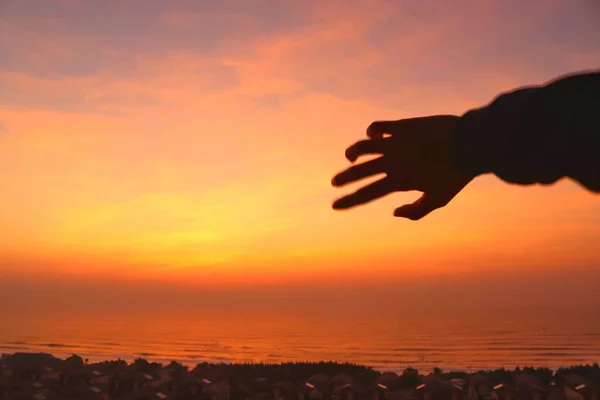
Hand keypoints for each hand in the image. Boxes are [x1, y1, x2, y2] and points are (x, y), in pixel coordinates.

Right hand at [331, 115, 474, 219]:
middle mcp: (392, 162)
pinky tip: (373, 136)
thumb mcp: (439, 200)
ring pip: (363, 147)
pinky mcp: (402, 126)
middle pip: (359, 172)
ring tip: (349, 157)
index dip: (348, 201)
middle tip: (334, 182)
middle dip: (343, 179)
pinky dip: (372, 132)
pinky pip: (378, 127)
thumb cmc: (456, 175)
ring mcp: (395, 143)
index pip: (366, 194)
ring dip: (352, 153)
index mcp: (399, 181)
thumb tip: (393, 213)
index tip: (334, 205)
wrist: (470, 144)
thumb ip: (415, 211)